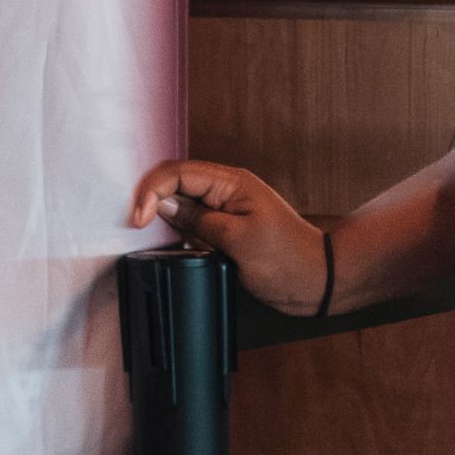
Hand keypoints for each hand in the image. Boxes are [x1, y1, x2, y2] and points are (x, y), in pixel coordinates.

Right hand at [128, 160, 329, 313]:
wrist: (319, 281)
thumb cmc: (288, 260)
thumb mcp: (238, 240)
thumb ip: (198, 220)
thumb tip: (164, 206)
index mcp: (231, 182)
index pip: (178, 172)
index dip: (152, 191)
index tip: (138, 220)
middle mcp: (226, 190)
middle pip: (176, 183)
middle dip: (152, 200)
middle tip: (136, 228)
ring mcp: (225, 209)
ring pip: (181, 203)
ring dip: (164, 217)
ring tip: (151, 238)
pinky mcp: (226, 229)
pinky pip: (193, 222)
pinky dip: (179, 233)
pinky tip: (174, 246)